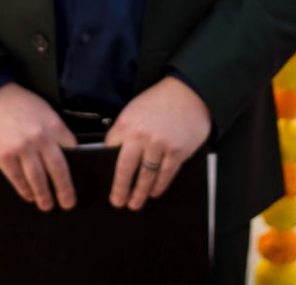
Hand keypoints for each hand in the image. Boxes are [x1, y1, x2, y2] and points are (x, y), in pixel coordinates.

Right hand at [0, 83, 76, 211]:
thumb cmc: (18, 105)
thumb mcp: (43, 111)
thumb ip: (54, 131)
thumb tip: (66, 154)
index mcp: (53, 125)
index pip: (72, 151)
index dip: (77, 168)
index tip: (79, 181)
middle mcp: (39, 138)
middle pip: (58, 170)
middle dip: (65, 190)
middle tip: (68, 203)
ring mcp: (21, 148)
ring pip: (38, 180)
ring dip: (44, 196)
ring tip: (47, 205)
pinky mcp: (3, 156)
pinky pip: (18, 179)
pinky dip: (25, 190)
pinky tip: (28, 196)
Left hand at [104, 76, 210, 210]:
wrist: (189, 93)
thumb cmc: (160, 101)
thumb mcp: (135, 110)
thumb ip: (125, 130)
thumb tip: (115, 154)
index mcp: (126, 123)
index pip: (110, 150)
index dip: (107, 168)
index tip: (105, 181)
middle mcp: (141, 135)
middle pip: (125, 169)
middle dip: (120, 190)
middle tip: (118, 202)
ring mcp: (159, 145)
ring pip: (146, 176)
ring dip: (139, 193)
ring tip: (134, 203)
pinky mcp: (177, 152)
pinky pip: (165, 175)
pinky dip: (159, 186)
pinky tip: (154, 192)